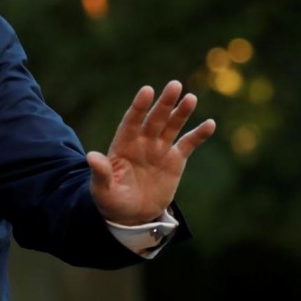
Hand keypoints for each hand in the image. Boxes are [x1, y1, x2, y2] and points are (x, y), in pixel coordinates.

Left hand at [87, 80, 215, 224]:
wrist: (131, 215)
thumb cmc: (111, 200)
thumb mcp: (102, 189)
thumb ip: (100, 172)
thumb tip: (90, 156)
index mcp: (123, 145)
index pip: (131, 121)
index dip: (139, 106)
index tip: (147, 91)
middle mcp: (142, 142)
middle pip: (154, 119)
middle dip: (164, 103)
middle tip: (175, 85)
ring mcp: (159, 149)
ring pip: (171, 126)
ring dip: (181, 112)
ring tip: (190, 98)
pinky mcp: (175, 160)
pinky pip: (188, 144)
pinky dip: (199, 134)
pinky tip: (210, 124)